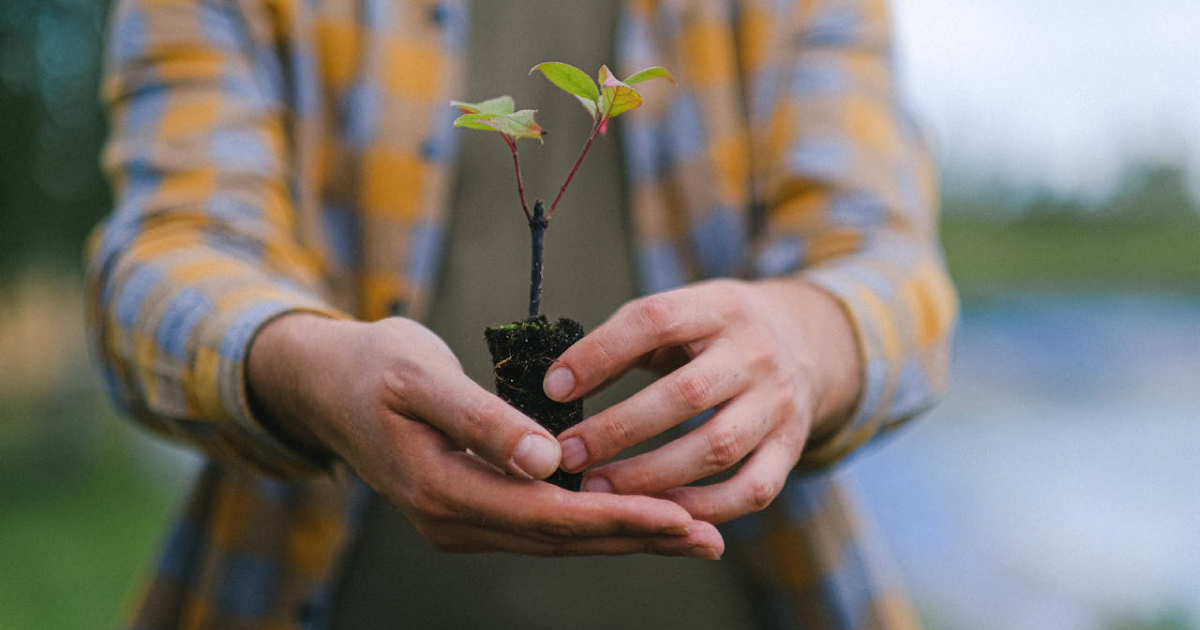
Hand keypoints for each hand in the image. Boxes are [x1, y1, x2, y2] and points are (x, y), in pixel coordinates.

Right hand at [247, 314, 723, 557]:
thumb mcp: (420, 377)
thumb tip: (547, 461)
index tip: (679, 515)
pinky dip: (592, 520)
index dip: (616, 516)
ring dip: (623, 535)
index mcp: (441, 488)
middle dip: (637, 537)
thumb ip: (482, 418)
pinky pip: (542, 522)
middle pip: (561, 537)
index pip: (547, 514)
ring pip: (555, 536)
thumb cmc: (372, 367)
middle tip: (709, 537)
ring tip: (691, 533)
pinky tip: (634, 514)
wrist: (324, 384)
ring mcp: (459, 520)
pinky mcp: (469, 507)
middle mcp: (452, 518)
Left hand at [543, 279, 861, 523]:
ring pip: (716, 448)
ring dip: (651, 475)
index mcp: (718, 307)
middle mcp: (754, 353)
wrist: (806, 344)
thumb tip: (558, 384)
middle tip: (566, 454)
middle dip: (618, 429)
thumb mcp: (680, 315)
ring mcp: (778, 403)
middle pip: (685, 394)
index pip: (655, 320)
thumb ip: (625, 341)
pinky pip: (752, 489)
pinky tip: (659, 513)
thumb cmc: (713, 334)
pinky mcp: (792, 446)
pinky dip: (705, 508)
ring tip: (598, 489)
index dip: (600, 354)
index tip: (554, 388)